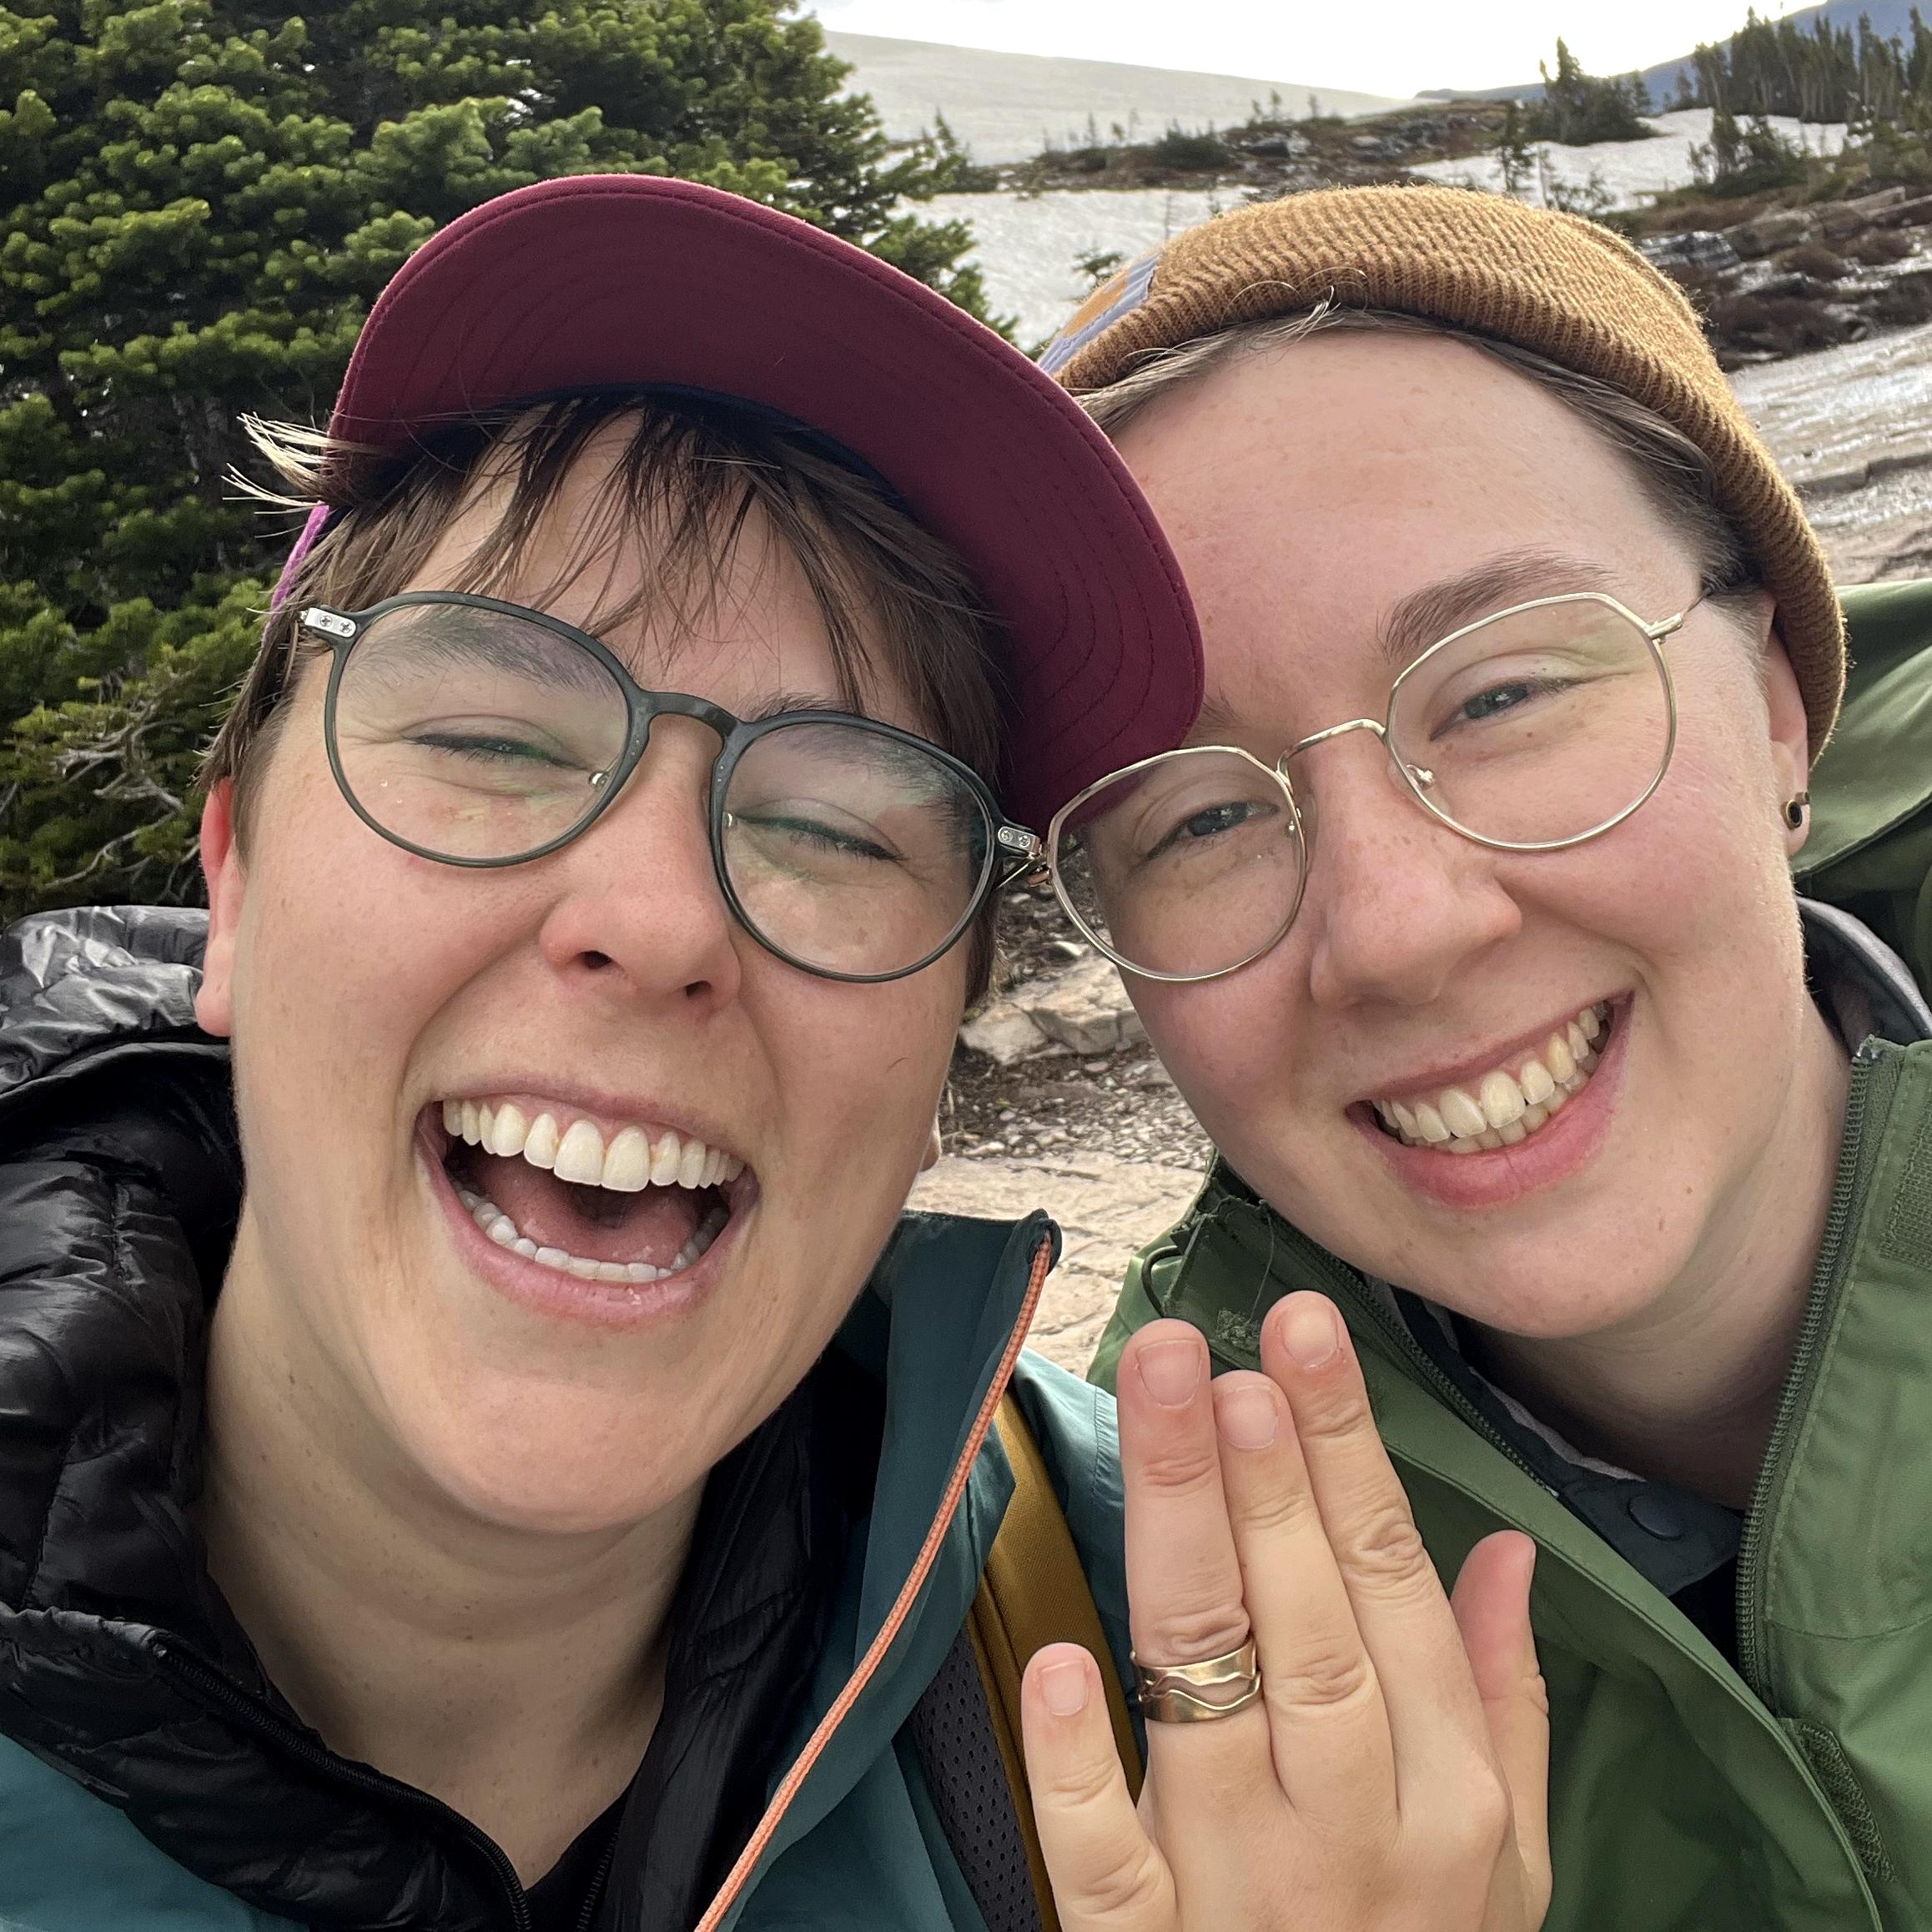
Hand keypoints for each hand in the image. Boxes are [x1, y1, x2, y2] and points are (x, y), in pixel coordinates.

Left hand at [1022, 1296, 1549, 1930]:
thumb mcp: (1512, 1860)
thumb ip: (1509, 1700)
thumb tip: (1508, 1548)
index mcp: (1451, 1793)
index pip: (1392, 1585)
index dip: (1344, 1454)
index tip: (1301, 1341)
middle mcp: (1356, 1828)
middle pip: (1305, 1618)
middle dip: (1262, 1473)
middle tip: (1222, 1348)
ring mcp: (1247, 1890)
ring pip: (1212, 1688)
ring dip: (1186, 1539)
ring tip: (1165, 1406)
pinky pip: (1106, 1859)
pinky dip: (1078, 1767)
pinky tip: (1056, 1661)